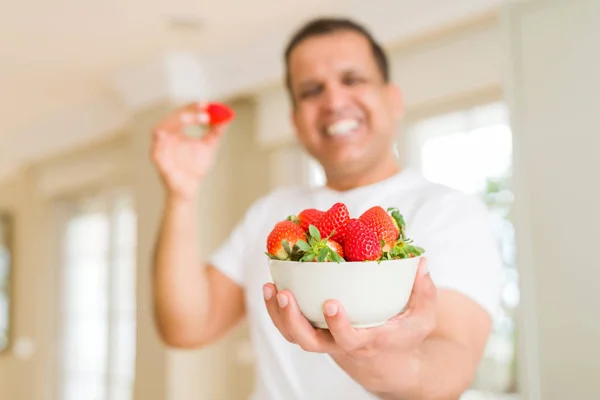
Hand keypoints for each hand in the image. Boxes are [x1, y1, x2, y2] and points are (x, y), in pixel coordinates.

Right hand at [151, 102, 229, 200]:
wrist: (190, 188)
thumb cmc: (195, 167)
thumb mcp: (209, 146)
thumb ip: (216, 132)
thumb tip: (227, 116)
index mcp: (176, 130)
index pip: (183, 113)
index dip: (193, 107)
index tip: (206, 103)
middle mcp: (166, 136)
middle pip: (173, 118)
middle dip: (187, 113)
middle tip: (203, 112)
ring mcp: (160, 148)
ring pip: (162, 129)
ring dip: (175, 122)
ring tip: (188, 118)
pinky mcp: (158, 162)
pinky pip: (155, 151)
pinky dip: (157, 142)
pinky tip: (161, 133)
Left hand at [262, 257, 436, 394]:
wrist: (388, 364)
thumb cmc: (405, 337)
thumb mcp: (423, 319)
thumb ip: (424, 292)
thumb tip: (421, 261)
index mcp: (368, 342)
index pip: (350, 340)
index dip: (339, 325)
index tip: (331, 304)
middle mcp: (340, 345)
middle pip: (309, 341)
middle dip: (293, 319)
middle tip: (284, 294)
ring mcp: (324, 341)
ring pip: (294, 336)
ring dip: (278, 314)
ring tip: (270, 287)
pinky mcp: (315, 333)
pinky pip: (290, 327)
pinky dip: (276, 311)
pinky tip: (271, 287)